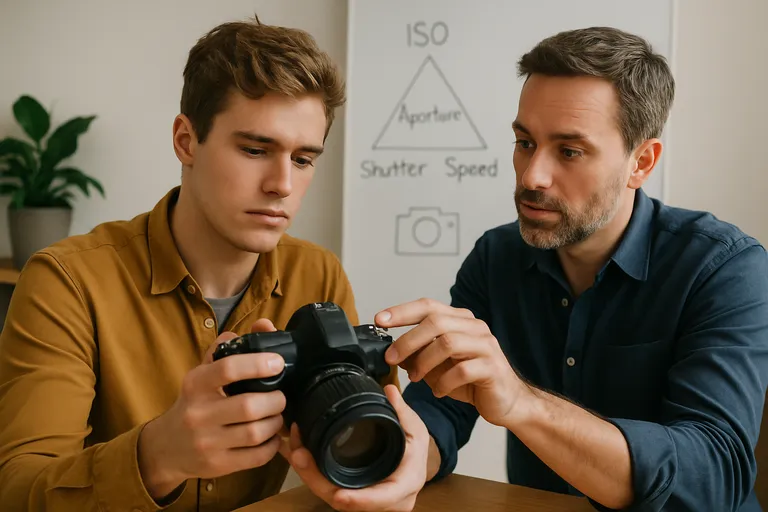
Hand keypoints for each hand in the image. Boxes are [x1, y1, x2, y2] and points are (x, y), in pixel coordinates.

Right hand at [138, 319, 285, 499]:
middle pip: (249, 406)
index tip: (277, 363)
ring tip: (276, 415)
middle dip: (275, 399)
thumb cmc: (192, 403)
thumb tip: (263, 326)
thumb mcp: (201, 373)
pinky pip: (257, 456)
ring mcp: (207, 443)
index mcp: (195, 384)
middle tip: (280, 396)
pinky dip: (272, 445)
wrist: (165, 447)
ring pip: (256, 433)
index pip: (228, 369)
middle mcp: (198, 414)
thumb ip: (228, 348)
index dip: (258, 364)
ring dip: (276, 422)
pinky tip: (271, 436)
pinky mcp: (218, 465)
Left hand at [279, 385, 428, 511]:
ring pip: (331, 494)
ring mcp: (363, 501)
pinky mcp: (349, 493)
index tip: (338, 496)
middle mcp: (383, 502)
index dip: (358, 500)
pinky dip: (309, 472)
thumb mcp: (415, 430)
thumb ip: (401, 411)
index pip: (381, 499)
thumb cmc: (414, 450)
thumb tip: (390, 391)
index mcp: (403, 487)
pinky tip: (294, 455)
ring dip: (309, 474)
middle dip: (318, 480)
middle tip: (299, 456)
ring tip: (294, 450)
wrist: (413, 465)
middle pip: (345, 500)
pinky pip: (326, 486)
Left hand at [376, 298, 523, 425]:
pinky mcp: (492, 367)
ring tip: (415, 377)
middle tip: (391, 358)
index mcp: (460, 320)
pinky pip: (462, 370)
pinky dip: (444, 381)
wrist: (506, 400)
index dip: (402, 311)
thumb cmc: (471, 380)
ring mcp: (486, 345)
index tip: (379, 320)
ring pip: (448, 343)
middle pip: (436, 322)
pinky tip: (438, 391)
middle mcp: (474, 327)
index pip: (428, 306)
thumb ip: (418, 354)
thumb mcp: (438, 365)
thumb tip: (391, 351)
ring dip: (424, 361)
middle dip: (408, 340)